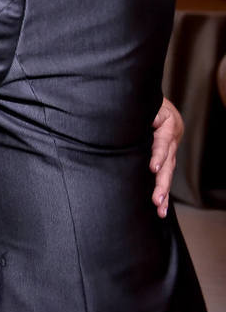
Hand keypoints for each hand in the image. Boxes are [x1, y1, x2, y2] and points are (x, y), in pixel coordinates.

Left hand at [150, 97, 182, 217]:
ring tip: (159, 208)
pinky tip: (161, 207)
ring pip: (168, 174)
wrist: (160, 104)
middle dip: (162, 183)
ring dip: (164, 192)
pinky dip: (163, 192)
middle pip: (168, 164)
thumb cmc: (149, 103)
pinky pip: (165, 176)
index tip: (153, 168)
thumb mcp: (148, 104)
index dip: (158, 155)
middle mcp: (171, 142)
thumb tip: (140, 121)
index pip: (162, 143)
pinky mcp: (165, 159)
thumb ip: (142, 113)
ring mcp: (170, 152)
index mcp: (167, 126)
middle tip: (156, 199)